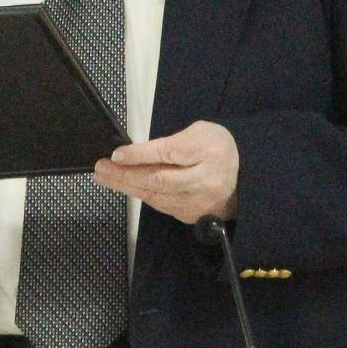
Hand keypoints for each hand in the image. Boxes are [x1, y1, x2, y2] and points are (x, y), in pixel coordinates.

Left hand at [93, 120, 238, 224]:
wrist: (245, 175)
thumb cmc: (217, 147)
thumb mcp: (199, 132)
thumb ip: (171, 142)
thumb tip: (137, 153)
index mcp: (208, 152)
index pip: (168, 154)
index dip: (140, 155)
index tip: (117, 155)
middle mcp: (204, 180)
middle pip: (158, 180)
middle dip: (125, 175)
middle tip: (101, 168)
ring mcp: (198, 202)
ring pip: (156, 196)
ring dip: (127, 187)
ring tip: (105, 177)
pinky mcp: (192, 215)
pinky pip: (161, 205)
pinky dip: (142, 195)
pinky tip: (126, 187)